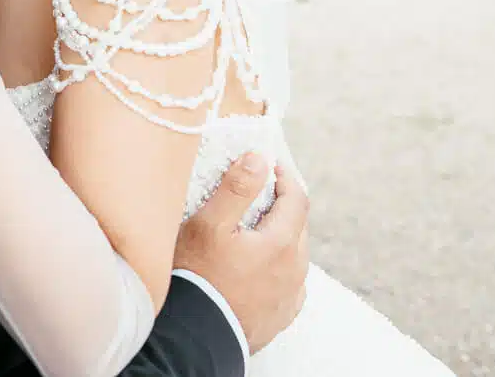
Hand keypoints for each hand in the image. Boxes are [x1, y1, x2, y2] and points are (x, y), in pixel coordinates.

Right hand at [173, 154, 309, 352]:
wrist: (196, 335)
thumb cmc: (198, 277)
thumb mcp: (209, 224)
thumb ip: (236, 189)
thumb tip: (259, 159)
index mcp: (281, 244)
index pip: (297, 199)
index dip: (285, 176)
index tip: (270, 164)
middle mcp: (294, 269)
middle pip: (298, 225)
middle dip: (281, 204)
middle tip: (257, 191)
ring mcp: (290, 294)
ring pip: (294, 253)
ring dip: (279, 235)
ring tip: (252, 229)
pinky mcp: (282, 313)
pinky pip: (289, 281)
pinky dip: (278, 265)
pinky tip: (258, 265)